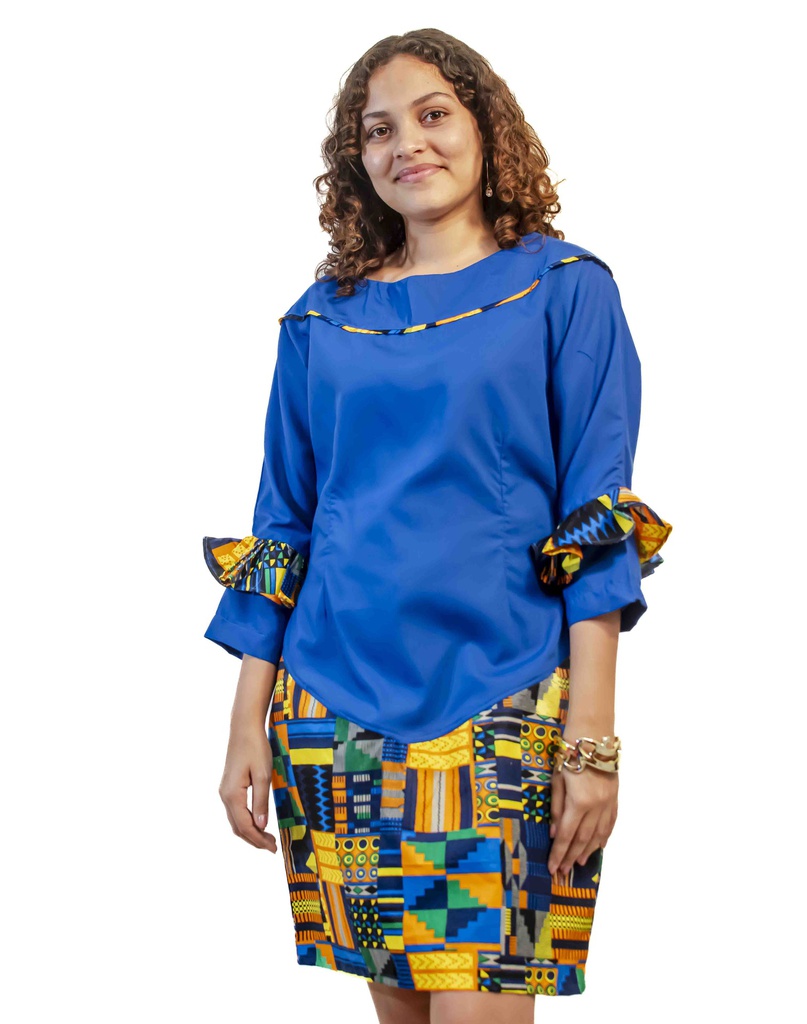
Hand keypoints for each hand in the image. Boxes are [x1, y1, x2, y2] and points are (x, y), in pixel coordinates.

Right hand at [219, 723, 277, 852]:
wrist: (244, 727)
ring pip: (236, 820)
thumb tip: (261, 825)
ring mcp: (225, 791)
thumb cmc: (256, 747)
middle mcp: (224, 795)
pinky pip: (236, 811)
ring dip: (250, 832)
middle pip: (238, 827)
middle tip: (273, 847)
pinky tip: (258, 822)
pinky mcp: (229, 786)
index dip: (259, 840)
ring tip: (267, 838)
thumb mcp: (263, 775)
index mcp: (232, 795)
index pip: (245, 826)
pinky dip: (246, 821)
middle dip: (255, 840)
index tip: (273, 848)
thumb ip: (261, 801)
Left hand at [547, 756, 617, 876]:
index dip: (559, 853)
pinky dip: (604, 836)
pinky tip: (599, 846)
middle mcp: (596, 806)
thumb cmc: (570, 755)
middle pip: (582, 839)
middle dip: (571, 856)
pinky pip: (610, 823)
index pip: (566, 834)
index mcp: (579, 802)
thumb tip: (554, 833)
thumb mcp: (557, 780)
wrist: (593, 738)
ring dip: (588, 851)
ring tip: (579, 864)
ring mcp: (608, 803)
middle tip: (563, 871)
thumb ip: (556, 808)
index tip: (553, 868)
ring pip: (599, 834)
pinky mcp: (615, 798)